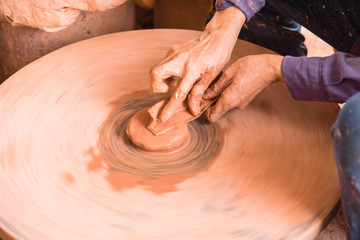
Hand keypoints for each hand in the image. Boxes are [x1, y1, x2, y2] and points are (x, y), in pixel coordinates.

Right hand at [150, 6, 245, 121]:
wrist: (216, 36)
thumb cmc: (217, 56)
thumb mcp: (211, 76)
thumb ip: (198, 92)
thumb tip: (192, 109)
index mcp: (192, 69)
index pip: (179, 92)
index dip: (170, 107)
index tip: (163, 117)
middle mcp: (180, 60)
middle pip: (155, 74)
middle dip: (157, 86)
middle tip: (167, 89)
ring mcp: (174, 53)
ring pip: (156, 69)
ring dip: (161, 79)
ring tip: (175, 81)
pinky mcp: (172, 49)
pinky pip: (163, 63)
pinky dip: (166, 72)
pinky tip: (178, 72)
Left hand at [204, 54, 283, 121]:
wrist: (271, 68)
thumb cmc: (251, 67)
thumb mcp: (229, 73)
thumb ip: (216, 87)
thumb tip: (205, 95)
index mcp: (229, 100)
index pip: (211, 116)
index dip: (204, 109)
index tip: (201, 98)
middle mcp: (235, 106)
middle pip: (217, 109)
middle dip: (211, 100)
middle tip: (209, 85)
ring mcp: (241, 104)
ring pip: (224, 103)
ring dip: (220, 94)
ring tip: (222, 79)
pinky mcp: (245, 100)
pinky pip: (231, 99)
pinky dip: (227, 93)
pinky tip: (230, 80)